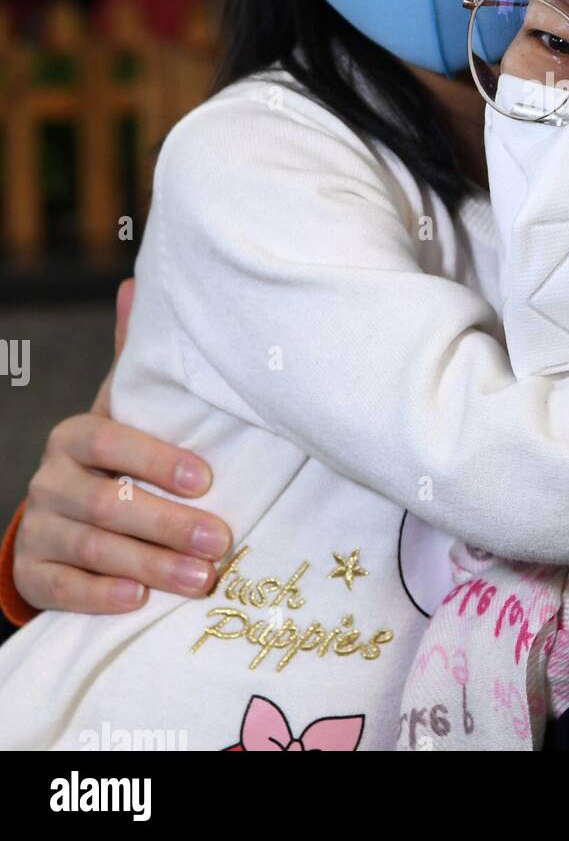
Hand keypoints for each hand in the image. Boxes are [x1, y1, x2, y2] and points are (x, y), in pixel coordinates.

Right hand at [13, 280, 231, 613]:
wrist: (64, 518)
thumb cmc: (119, 458)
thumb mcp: (130, 411)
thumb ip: (136, 361)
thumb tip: (138, 283)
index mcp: (78, 435)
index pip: (112, 442)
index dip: (157, 460)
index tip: (208, 479)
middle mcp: (51, 478)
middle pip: (107, 502)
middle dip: (168, 523)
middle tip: (220, 540)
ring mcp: (38, 527)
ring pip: (92, 548)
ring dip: (150, 565)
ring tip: (201, 578)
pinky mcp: (32, 573)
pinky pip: (60, 588)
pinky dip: (100, 595)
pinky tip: (138, 601)